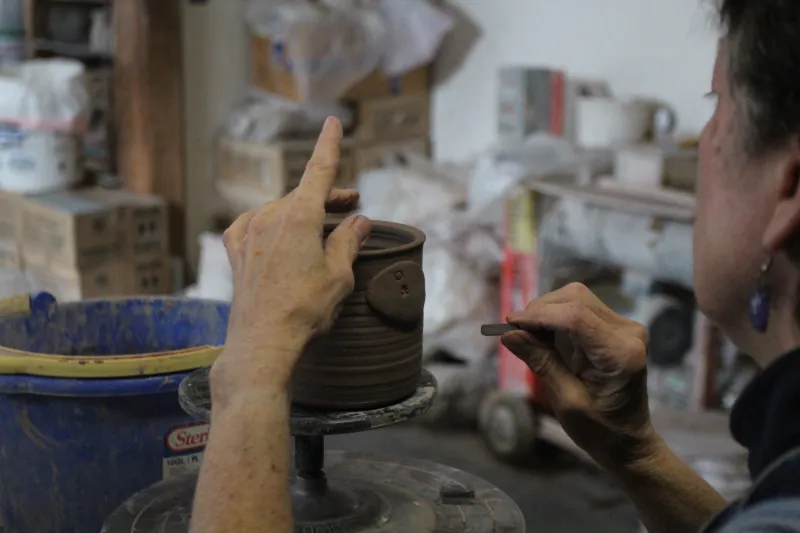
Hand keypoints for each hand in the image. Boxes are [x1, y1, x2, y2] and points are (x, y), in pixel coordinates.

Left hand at [215, 117, 371, 393]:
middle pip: (303, 194)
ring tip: (321, 232)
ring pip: (281, 210)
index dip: (329, 144)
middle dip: (328, 197)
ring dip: (303, 214)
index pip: (319, 170)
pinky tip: (282, 238)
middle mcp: (269, 216)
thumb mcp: (339, 275)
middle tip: (351, 206)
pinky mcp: (235, 248)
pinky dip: (275, 225)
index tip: (332, 121)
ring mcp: (248, 231)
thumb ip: (348, 240)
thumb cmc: (304, 309)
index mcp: (299, 216)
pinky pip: (257, 224)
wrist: (262, 340)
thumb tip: (359, 220)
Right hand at [502, 282, 655, 467]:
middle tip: (516, 331)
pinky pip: (581, 308)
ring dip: (547, 311)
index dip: (539, 315)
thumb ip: (541, 362)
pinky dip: (557, 316)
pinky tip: (544, 334)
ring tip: (529, 334)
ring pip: (577, 298)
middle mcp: (628, 333)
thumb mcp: (566, 400)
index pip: (575, 317)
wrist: (628, 441)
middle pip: (576, 299)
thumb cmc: (599, 430)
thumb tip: (508, 334)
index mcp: (619, 354)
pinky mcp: (617, 328)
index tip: (509, 323)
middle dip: (541, 309)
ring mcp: (625, 327)